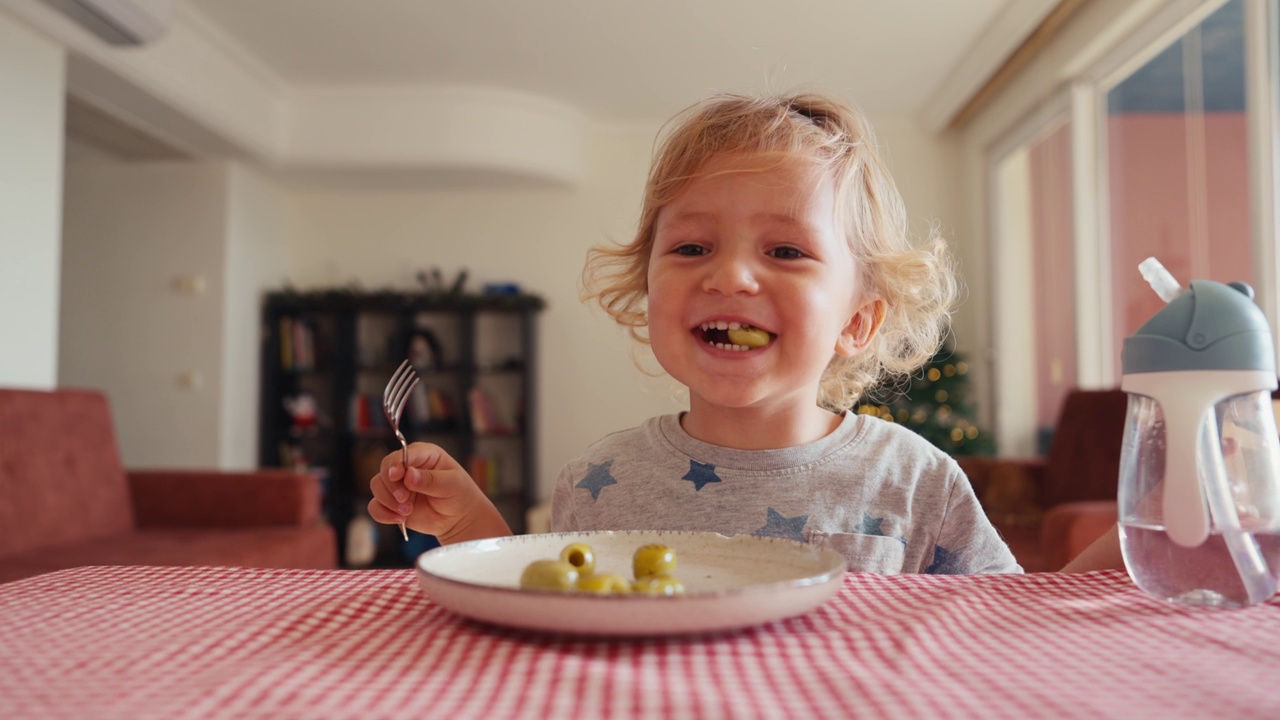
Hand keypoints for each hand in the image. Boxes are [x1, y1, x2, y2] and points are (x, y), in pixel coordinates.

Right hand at [368, 442, 511, 543]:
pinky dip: (383, 514)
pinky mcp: (392, 503)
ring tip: (407, 512)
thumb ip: (431, 480)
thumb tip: (409, 475)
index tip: (397, 476)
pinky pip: (376, 506)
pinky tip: (399, 520)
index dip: (395, 464)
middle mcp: (407, 467)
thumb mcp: (452, 485)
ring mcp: (398, 485)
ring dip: (388, 502)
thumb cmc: (459, 495)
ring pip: (377, 487)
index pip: (401, 454)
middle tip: (405, 500)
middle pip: (384, 470)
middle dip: (391, 487)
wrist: (459, 518)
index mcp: (423, 454)